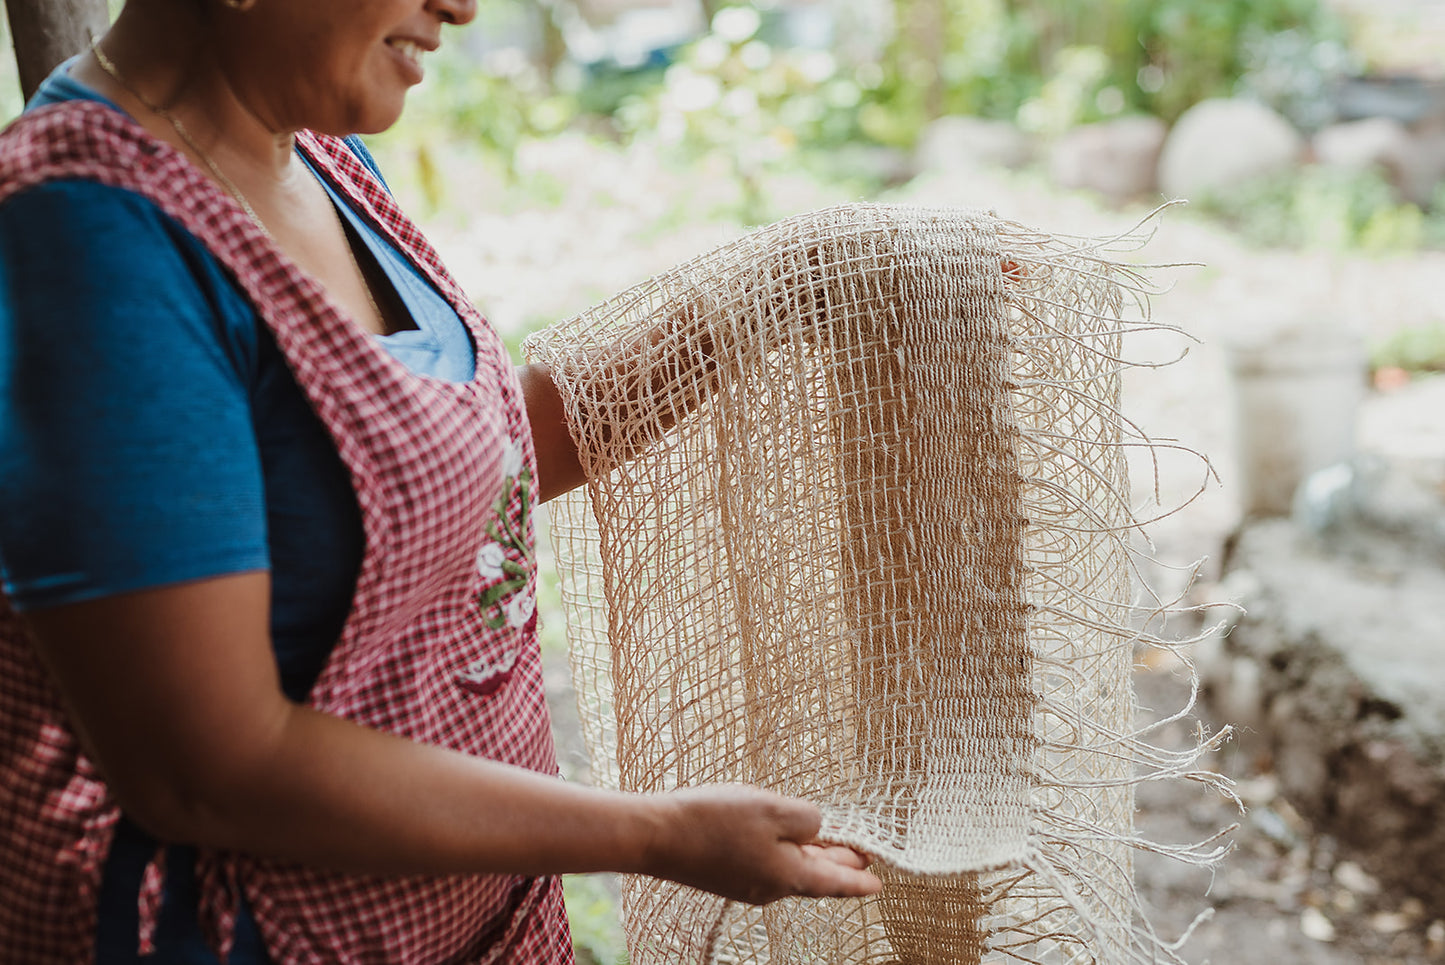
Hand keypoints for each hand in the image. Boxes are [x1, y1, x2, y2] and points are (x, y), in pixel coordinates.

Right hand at [642, 785, 881, 904]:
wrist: (657, 836)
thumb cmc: (715, 821)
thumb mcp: (773, 809)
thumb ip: (807, 819)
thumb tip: (816, 828)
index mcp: (788, 876)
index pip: (835, 882)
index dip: (859, 880)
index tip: (878, 884)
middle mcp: (770, 888)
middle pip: (814, 876)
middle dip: (838, 863)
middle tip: (861, 855)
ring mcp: (746, 883)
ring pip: (790, 869)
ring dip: (810, 855)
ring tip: (825, 841)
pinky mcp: (726, 875)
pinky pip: (767, 864)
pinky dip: (783, 851)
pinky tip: (779, 837)